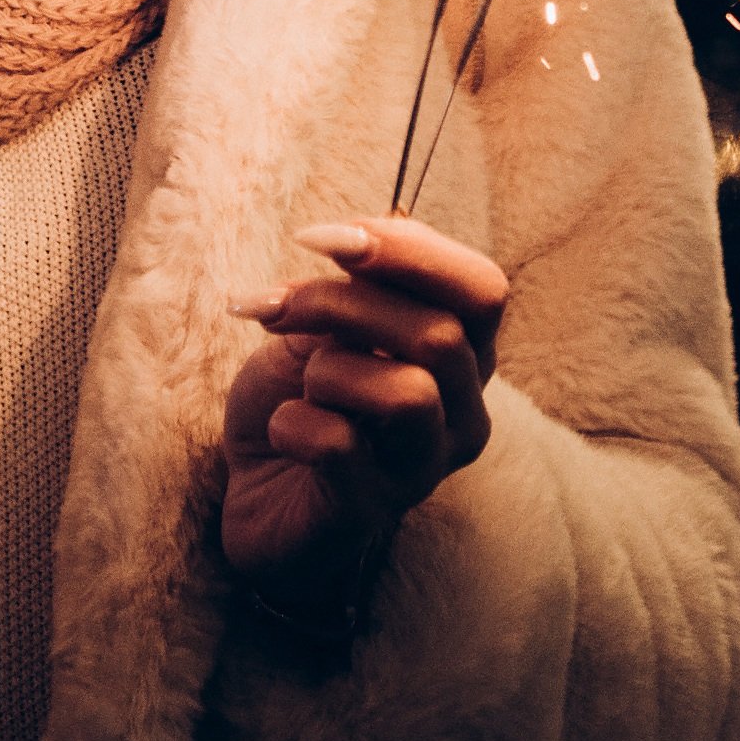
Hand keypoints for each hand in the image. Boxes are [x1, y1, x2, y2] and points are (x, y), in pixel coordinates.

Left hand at [219, 214, 508, 616]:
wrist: (256, 490)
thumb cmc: (303, 399)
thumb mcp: (329, 325)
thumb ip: (361, 286)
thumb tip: (367, 230)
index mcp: (464, 358)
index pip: (483, 289)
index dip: (407, 249)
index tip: (317, 238)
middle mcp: (464, 415)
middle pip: (439, 333)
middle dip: (339, 303)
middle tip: (272, 306)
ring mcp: (425, 468)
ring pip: (408, 394)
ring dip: (329, 371)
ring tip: (303, 388)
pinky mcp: (373, 511)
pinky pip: (340, 444)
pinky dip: (292, 422)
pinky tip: (283, 430)